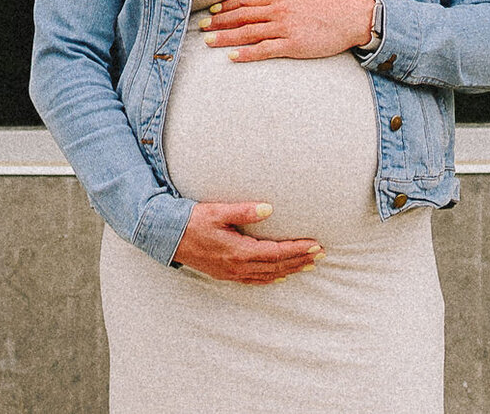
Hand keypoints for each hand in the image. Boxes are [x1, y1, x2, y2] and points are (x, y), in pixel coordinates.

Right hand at [170, 202, 320, 283]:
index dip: (298, 249)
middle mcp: (237, 266)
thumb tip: (270, 209)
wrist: (167, 237)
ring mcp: (231, 273)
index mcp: (238, 251)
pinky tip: (280, 275)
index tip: (315, 245)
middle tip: (322, 255)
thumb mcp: (217, 211)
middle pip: (277, 266)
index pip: (276, 253)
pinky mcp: (225, 275)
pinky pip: (255, 280)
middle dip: (300, 260)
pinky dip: (271, 278)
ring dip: (290, 270)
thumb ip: (244, 210)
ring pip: (268, 275)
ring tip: (309, 265)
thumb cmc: (192, 221)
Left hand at [197, 0, 375, 61]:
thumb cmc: (327, 2)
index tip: (211, 12)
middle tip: (202, 28)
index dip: (226, 7)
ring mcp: (284, 27)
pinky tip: (233, 57)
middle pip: (241, 16)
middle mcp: (278, 9)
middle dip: (219, 22)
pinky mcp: (292, 45)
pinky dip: (247, 53)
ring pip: (248, 33)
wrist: (350, 17)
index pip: (245, 1)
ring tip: (209, 43)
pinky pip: (264, 50)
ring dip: (226, 38)